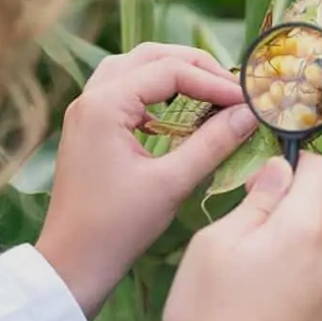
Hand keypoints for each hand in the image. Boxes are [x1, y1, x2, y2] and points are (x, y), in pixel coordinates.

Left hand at [35, 42, 259, 316]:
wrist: (72, 263)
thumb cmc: (117, 227)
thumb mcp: (172, 183)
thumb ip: (213, 143)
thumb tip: (249, 114)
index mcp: (105, 105)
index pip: (170, 71)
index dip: (214, 82)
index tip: (247, 100)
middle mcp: (91, 98)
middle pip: (150, 57)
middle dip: (195, 67)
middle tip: (231, 89)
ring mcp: (87, 111)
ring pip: (135, 68)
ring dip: (173, 73)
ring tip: (209, 92)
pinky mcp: (90, 127)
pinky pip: (125, 90)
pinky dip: (155, 92)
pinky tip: (179, 113)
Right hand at [162, 153, 321, 320]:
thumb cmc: (208, 312)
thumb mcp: (216, 242)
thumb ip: (257, 199)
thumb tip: (281, 169)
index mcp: (305, 230)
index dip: (296, 167)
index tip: (266, 183)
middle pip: (318, 216)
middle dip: (287, 219)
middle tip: (245, 246)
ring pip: (319, 255)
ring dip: (295, 257)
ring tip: (253, 287)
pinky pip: (320, 292)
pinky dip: (299, 292)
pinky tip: (266, 313)